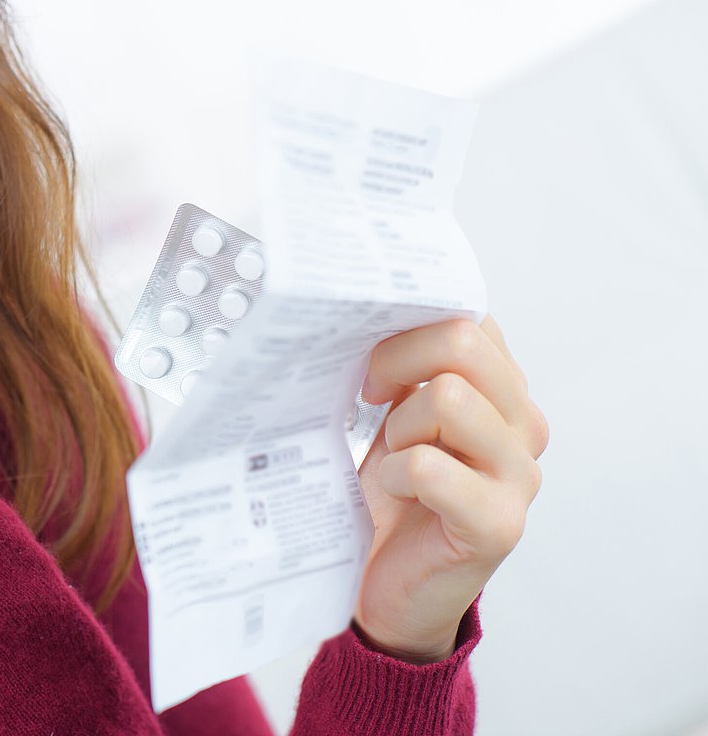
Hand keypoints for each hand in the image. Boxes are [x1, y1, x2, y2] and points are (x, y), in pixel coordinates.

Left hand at [352, 314, 547, 661]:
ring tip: (397, 457)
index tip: (375, 354)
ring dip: (401, 426)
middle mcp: (526, 426)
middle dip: (397, 359)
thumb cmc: (395, 494)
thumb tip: (371, 310)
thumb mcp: (401, 414)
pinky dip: (397, 473)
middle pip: (464, 341)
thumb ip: (410, 365)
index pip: (472, 316)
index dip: (412, 322)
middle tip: (370, 396)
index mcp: (506, 391)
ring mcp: (520, 476)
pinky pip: (431, 466)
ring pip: (450, 399)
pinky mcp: (498, 523)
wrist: (393, 585)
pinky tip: (398, 493)